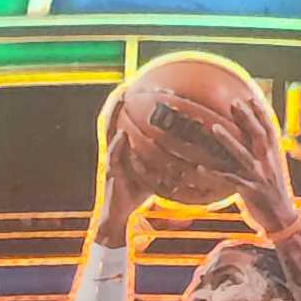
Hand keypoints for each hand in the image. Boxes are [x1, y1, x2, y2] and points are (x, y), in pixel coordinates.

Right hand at [95, 96, 155, 242]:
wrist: (121, 213)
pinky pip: (113, 156)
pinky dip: (117, 145)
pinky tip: (122, 136)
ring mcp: (112, 159)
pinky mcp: (110, 172)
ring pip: (111, 133)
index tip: (137, 90)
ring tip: (119, 101)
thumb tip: (191, 162)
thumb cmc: (137, 193)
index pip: (127, 123)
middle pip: (116, 122)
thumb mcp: (156, 174)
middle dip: (119, 105)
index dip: (131, 108)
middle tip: (125, 87)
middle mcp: (117, 150)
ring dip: (114, 116)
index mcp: (125, 148)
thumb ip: (167, 164)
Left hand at [157, 88, 298, 236]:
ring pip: (242, 155)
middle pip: (258, 136)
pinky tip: (200, 167)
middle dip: (247, 119)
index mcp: (273, 157)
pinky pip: (229, 180)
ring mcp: (258, 177)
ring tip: (214, 127)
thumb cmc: (274, 193)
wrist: (282, 218)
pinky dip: (214, 174)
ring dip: (228, 140)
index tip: (249, 98)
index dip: (260, 114)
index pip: (269, 130)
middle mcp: (267, 164)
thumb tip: (254, 139)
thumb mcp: (273, 169)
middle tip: (234, 103)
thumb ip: (264, 154)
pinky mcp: (250, 191)